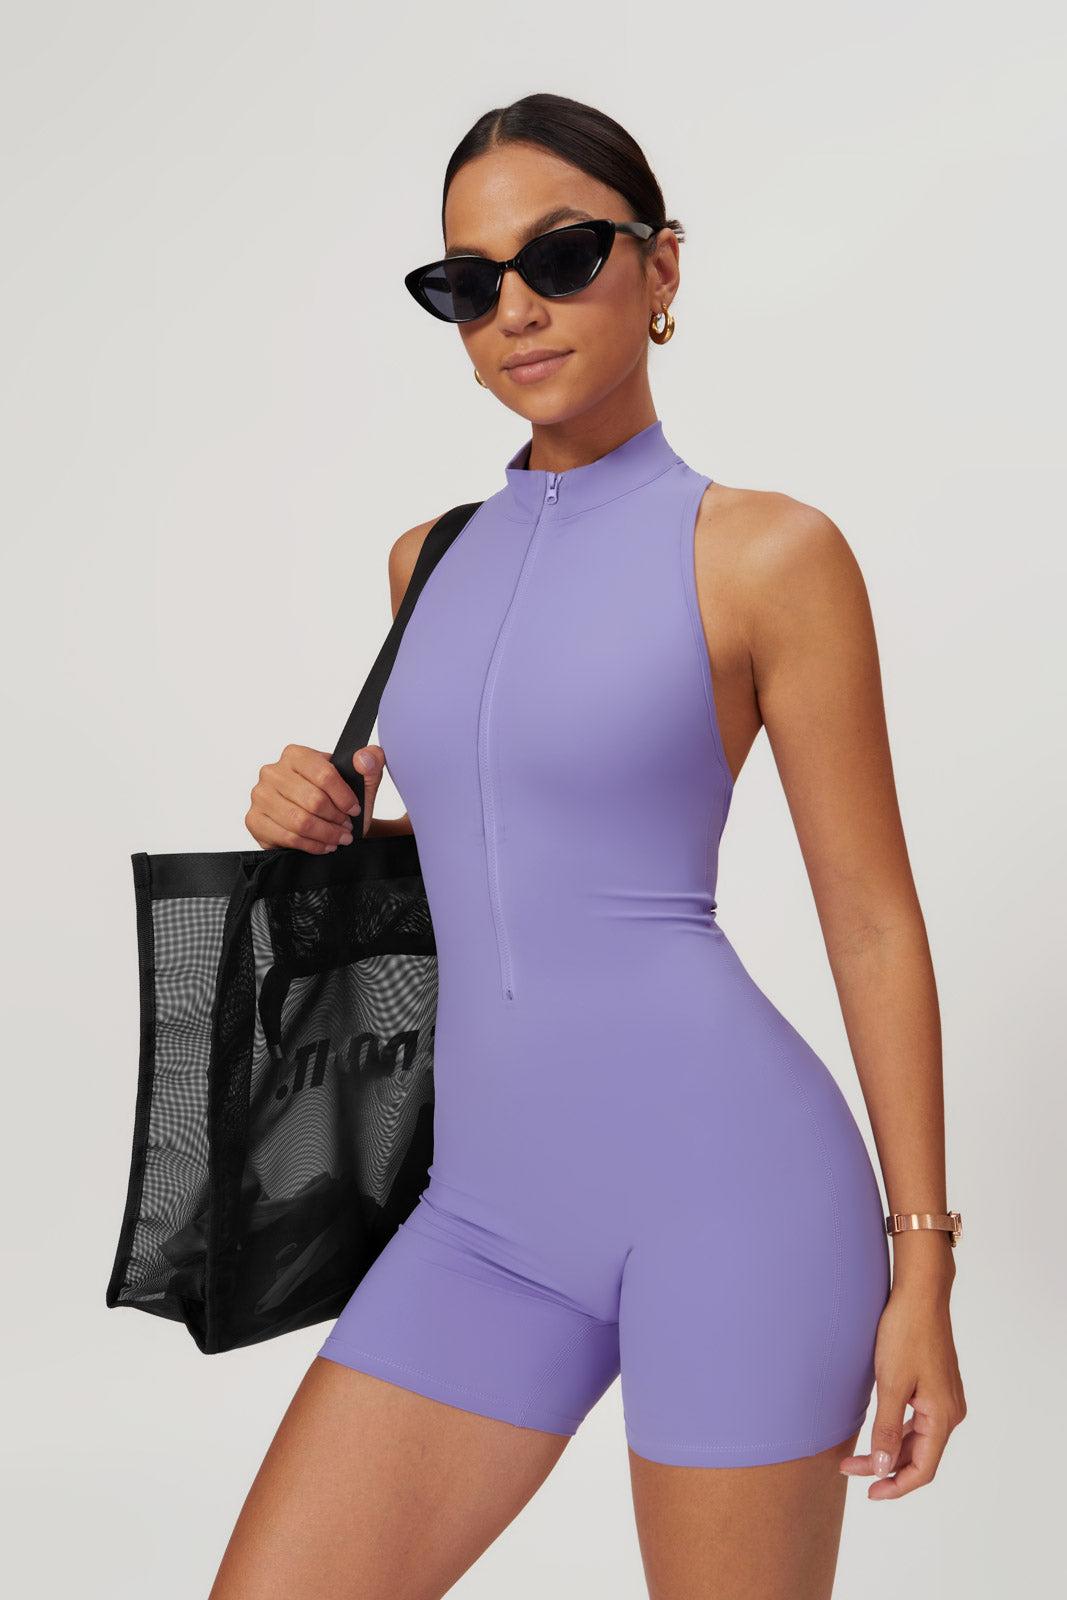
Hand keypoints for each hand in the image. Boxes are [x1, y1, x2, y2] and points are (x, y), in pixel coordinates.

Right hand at [245, 743, 386, 851]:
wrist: (320, 823)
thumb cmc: (336, 801)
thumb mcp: (359, 782)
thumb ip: (370, 762)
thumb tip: (365, 757)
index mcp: (295, 755)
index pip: (324, 774)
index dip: (344, 797)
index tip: (355, 810)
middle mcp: (272, 771)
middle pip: (313, 800)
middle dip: (336, 819)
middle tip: (347, 828)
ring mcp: (260, 796)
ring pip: (300, 821)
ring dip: (326, 834)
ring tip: (339, 838)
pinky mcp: (254, 820)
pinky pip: (287, 837)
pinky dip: (311, 845)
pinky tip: (324, 846)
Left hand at [839, 1279, 966, 1498]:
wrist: (920, 1294)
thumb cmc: (906, 1333)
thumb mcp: (891, 1383)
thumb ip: (887, 1429)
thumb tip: (885, 1468)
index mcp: (943, 1416)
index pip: (923, 1469)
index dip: (896, 1486)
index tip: (869, 1493)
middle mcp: (950, 1412)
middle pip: (919, 1456)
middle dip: (885, 1468)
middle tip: (849, 1469)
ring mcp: (945, 1399)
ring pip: (918, 1439)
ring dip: (891, 1451)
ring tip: (857, 1456)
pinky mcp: (936, 1386)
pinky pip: (919, 1421)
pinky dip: (898, 1433)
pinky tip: (879, 1433)